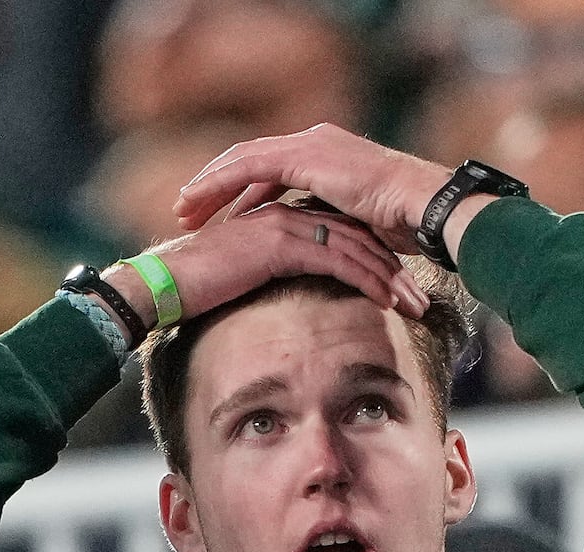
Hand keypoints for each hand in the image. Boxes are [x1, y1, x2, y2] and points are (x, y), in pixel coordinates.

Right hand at [120, 197, 424, 330]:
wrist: (164, 283)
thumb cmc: (195, 287)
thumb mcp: (244, 277)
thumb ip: (272, 275)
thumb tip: (294, 301)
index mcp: (282, 217)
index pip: (342, 235)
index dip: (374, 261)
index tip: (400, 290)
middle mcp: (288, 213)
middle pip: (356, 238)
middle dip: (392, 270)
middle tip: (419, 301)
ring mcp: (286, 224)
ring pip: (354, 248)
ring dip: (388, 278)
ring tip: (414, 307)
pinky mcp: (282, 243)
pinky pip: (336, 261)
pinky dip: (366, 280)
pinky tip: (387, 302)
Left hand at [171, 125, 457, 253]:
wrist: (425, 205)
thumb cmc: (407, 223)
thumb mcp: (360, 222)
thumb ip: (334, 221)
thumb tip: (319, 243)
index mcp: (326, 153)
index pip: (272, 166)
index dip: (241, 189)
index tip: (217, 212)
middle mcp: (314, 141)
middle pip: (250, 159)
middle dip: (216, 185)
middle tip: (186, 210)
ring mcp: (310, 145)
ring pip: (242, 160)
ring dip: (209, 184)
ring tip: (184, 210)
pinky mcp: (306, 158)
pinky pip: (248, 167)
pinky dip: (220, 183)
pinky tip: (198, 202)